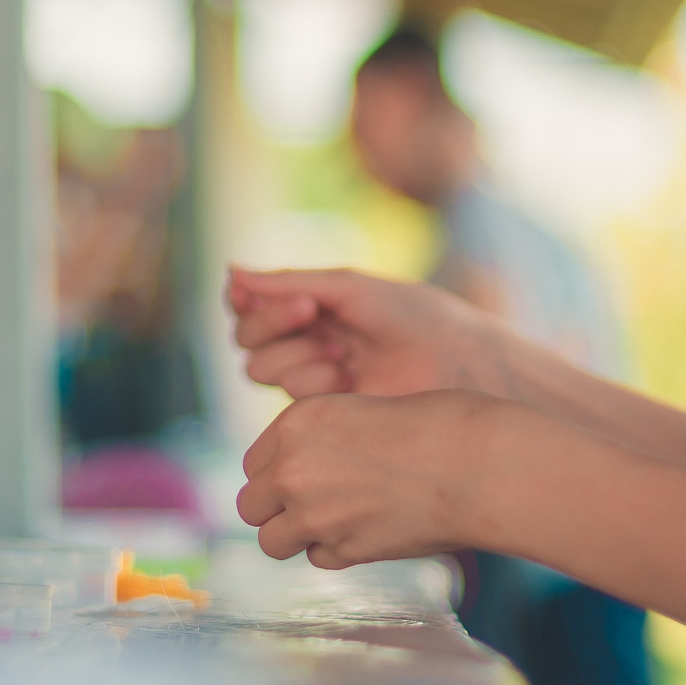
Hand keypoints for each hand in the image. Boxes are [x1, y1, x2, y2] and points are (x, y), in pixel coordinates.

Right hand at [226, 265, 508, 401]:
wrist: (456, 362)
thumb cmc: (412, 317)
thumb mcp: (348, 288)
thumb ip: (287, 282)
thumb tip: (229, 270)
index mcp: (313, 307)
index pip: (254, 304)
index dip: (250, 299)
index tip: (256, 292)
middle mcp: (306, 343)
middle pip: (248, 338)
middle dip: (273, 321)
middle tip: (312, 312)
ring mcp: (313, 379)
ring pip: (260, 368)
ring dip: (298, 353)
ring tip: (344, 352)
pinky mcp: (323, 414)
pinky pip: (288, 395)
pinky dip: (314, 380)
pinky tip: (350, 377)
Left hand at [236, 389, 514, 568]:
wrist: (473, 462)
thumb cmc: (433, 427)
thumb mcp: (359, 413)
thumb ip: (318, 444)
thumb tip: (290, 479)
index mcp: (297, 422)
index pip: (255, 464)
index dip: (278, 474)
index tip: (306, 478)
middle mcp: (293, 468)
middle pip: (251, 505)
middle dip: (276, 509)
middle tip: (313, 507)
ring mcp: (313, 513)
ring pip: (271, 541)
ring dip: (298, 536)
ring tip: (337, 524)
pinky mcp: (342, 550)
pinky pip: (318, 559)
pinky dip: (338, 552)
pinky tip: (371, 531)